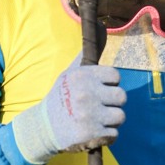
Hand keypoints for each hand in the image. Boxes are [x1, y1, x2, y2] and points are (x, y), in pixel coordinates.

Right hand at [12, 55, 126, 164]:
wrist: (42, 128)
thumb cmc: (59, 99)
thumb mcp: (68, 74)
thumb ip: (85, 58)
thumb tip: (101, 28)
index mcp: (83, 76)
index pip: (115, 76)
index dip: (111, 84)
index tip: (101, 90)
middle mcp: (87, 93)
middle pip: (121, 96)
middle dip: (113, 103)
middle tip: (101, 107)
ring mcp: (90, 114)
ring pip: (120, 116)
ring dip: (111, 121)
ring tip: (98, 120)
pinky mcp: (92, 134)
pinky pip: (114, 134)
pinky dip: (107, 136)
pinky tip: (96, 133)